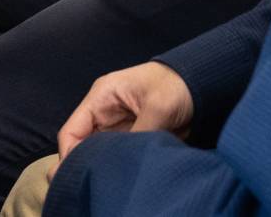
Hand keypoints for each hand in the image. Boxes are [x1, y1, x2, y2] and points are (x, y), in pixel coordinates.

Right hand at [52, 61, 193, 172]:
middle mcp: (104, 112)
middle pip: (80, 145)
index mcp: (102, 97)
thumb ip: (138, 135)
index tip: (76, 177)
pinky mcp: (131, 136)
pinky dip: (114, 166)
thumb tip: (124, 162)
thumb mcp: (158, 107)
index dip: (69, 155)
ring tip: (98, 185)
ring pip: (96, 152)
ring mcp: (117, 125)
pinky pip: (115, 155)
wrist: (202, 82)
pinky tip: (115, 180)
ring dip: (98, 166)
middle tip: (81, 188)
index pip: (71, 130)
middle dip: (81, 165)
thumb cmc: (177, 84)